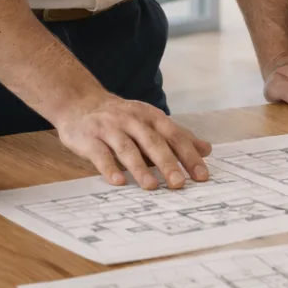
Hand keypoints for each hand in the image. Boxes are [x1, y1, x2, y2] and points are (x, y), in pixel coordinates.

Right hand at [54, 93, 212, 189]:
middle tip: (179, 183)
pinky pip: (100, 154)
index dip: (189, 155)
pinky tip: (118, 181)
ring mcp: (110, 129)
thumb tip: (206, 150)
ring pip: (128, 149)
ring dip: (140, 168)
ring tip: (152, 186)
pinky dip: (109, 168)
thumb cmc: (121, 117)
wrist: (80, 102)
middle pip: (153, 142)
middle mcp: (133, 121)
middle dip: (168, 163)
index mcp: (151, 117)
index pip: (175, 136)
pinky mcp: (89, 139)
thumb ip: (177, 136)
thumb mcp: (151, 122)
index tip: (202, 175)